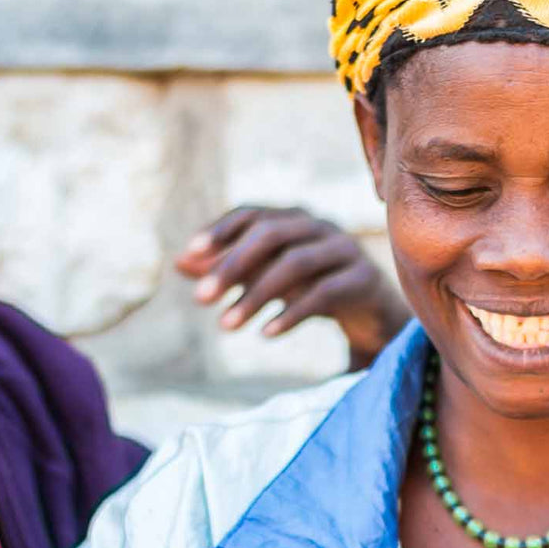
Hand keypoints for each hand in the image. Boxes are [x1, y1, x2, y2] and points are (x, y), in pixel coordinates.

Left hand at [175, 207, 408, 368]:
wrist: (370, 307)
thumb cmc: (311, 284)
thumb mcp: (266, 275)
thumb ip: (226, 267)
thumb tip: (178, 263)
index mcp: (293, 217)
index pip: (252, 213)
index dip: (221, 230)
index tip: (190, 254)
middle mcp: (319, 226)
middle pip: (271, 234)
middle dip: (232, 265)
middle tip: (200, 300)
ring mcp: (344, 249)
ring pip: (295, 264)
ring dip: (255, 296)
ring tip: (225, 326)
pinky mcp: (362, 279)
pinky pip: (323, 293)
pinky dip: (292, 314)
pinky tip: (265, 334)